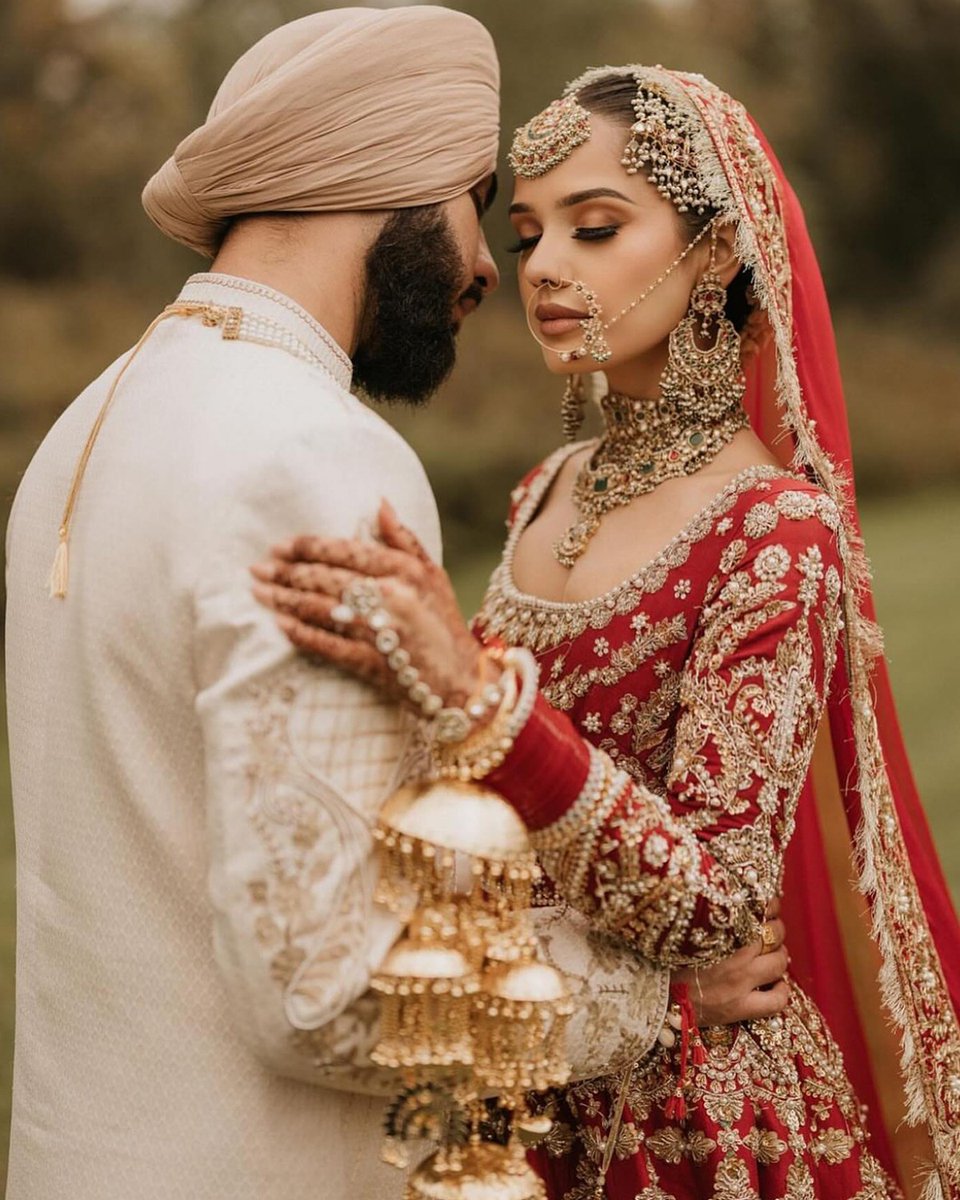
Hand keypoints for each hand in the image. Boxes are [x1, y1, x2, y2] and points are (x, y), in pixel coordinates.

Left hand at [251, 500, 482, 712]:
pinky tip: (279, 625)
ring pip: (320, 609)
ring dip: (283, 600)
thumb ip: (404, 539)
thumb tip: (379, 503)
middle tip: (257, 568)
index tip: (280, 546)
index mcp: (404, 570)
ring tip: (258, 592)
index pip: (344, 550)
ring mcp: (380, 630)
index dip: (307, 547)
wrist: (462, 681)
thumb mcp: (432, 574)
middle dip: (285, 572)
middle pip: (325, 578)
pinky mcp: (372, 663)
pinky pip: (327, 645)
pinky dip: (300, 634)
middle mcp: (390, 596)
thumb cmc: (444, 624)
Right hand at [672, 899, 788, 1025]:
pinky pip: (777, 1001)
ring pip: (779, 964)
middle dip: (775, 930)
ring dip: (779, 956)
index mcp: (718, 934)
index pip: (757, 913)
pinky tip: (776, 984)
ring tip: (771, 954)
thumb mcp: (686, 932)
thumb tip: (728, 902)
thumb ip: (707, 919)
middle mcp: (734, 958)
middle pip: (773, 935)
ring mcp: (740, 985)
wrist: (656, 998)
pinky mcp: (741, 1009)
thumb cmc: (666, 962)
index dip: (768, 906)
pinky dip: (782, 990)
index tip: (767, 903)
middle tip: (769, 929)